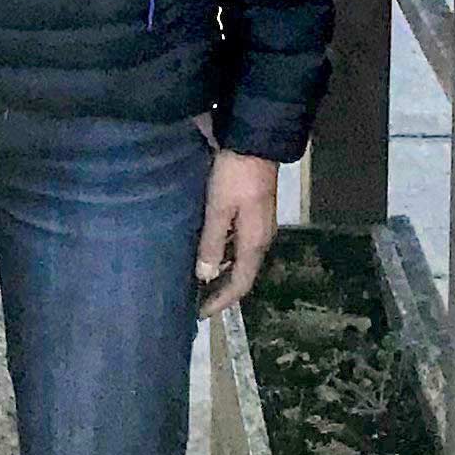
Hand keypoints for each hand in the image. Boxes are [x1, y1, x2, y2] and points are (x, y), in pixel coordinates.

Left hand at [196, 148, 278, 318]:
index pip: (240, 284)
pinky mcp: (252, 211)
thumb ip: (211, 243)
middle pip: (241, 273)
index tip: (200, 314)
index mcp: (255, 242)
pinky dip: (221, 252)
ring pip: (238, 258)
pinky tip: (204, 249)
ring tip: (195, 278)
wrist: (254, 140)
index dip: (221, 301)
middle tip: (194, 299)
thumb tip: (205, 276)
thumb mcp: (218, 208)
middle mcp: (261, 238)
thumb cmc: (234, 175)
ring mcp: (258, 224)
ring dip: (219, 270)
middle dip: (219, 289)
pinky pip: (236, 242)